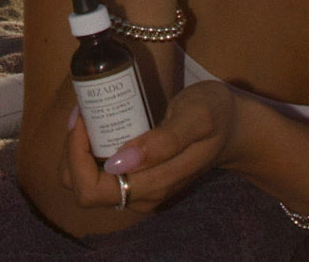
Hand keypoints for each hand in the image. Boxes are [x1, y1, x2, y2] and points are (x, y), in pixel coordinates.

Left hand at [61, 82, 237, 213]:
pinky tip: (98, 122)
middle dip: (73, 150)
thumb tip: (118, 161)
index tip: (85, 119)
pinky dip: (88, 149)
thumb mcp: (196, 118)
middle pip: (82, 188)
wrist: (235, 128)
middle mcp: (142, 195)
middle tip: (84, 112)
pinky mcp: (137, 178)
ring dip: (77, 150)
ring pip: (85, 182)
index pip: (92, 188)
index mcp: (154, 185)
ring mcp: (139, 189)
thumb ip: (163, 141)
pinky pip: (98, 172)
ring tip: (88, 115)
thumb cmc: (216, 116)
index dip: (76, 156)